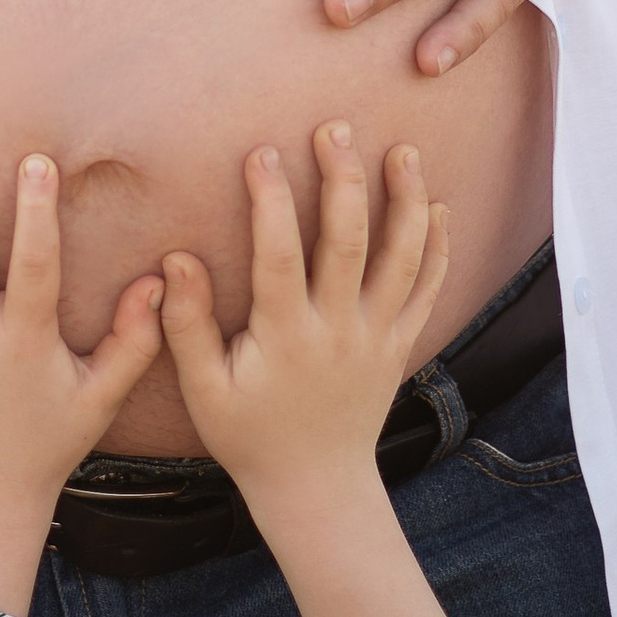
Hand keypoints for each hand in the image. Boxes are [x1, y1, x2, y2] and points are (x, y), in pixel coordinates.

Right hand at [159, 125, 456, 616]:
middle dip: (345, 179)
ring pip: (403, 259)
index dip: (271, 201)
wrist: (315, 488)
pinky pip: (428, 291)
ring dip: (407, 201)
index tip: (262, 152)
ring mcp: (378, 336)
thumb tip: (177, 259)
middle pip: (350, 242)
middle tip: (335, 128)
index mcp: (287, 336)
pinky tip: (439, 208)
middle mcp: (340, 330)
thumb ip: (188, 325)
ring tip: (404, 150)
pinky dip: (437, 248)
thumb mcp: (204, 390)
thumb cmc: (249, 436)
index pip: (280, 254)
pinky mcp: (401, 345)